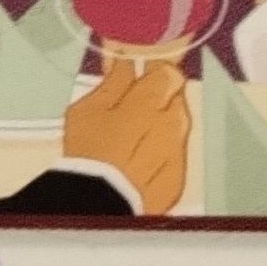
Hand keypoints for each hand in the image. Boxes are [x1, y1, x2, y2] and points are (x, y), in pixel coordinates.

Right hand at [60, 58, 190, 217]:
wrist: (97, 206)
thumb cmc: (88, 156)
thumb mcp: (89, 108)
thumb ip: (114, 80)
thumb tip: (126, 59)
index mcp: (152, 99)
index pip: (168, 70)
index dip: (153, 69)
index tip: (140, 71)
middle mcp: (174, 122)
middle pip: (175, 98)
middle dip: (157, 99)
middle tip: (130, 109)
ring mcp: (178, 150)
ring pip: (176, 128)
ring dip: (160, 127)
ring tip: (130, 141)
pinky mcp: (177, 177)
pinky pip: (174, 156)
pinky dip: (161, 154)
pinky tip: (138, 163)